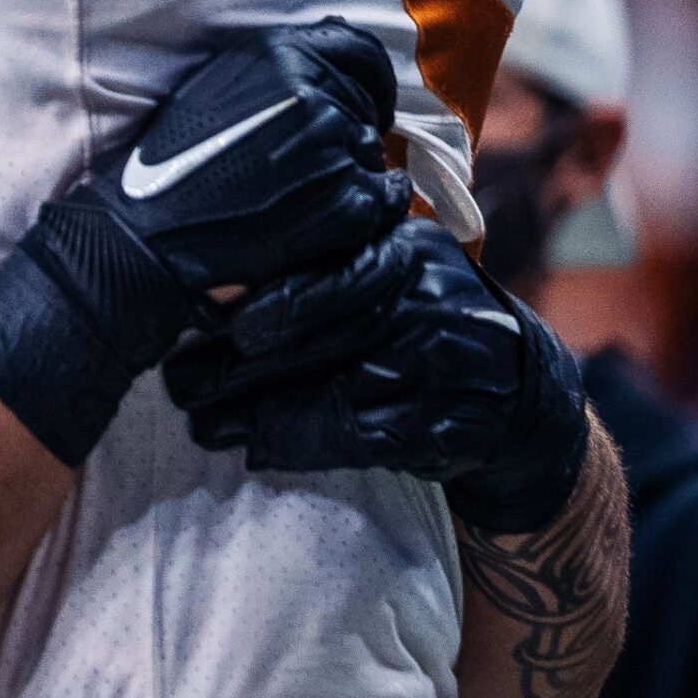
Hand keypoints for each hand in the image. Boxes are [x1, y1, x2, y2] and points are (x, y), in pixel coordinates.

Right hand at [0, 21, 409, 467]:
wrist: (145, 241)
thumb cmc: (165, 172)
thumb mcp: (212, 93)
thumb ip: (273, 73)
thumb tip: (329, 67)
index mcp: (278, 54)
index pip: (359, 51)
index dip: (367, 79)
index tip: (363, 100)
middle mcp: (313, 92)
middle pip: (365, 107)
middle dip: (346, 135)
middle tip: (304, 170)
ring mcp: (336, 148)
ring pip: (372, 156)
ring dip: (349, 178)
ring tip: (294, 202)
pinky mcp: (350, 203)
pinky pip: (382, 201)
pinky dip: (360, 215)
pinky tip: (314, 226)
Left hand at [168, 218, 590, 531]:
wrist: (518, 397)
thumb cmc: (418, 330)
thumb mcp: (379, 284)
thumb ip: (315, 282)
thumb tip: (205, 301)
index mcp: (402, 246)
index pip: (325, 266)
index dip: (264, 297)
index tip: (208, 322)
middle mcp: (429, 294)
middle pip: (321, 331)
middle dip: (241, 363)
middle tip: (178, 382)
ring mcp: (448, 359)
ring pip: (337, 386)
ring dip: (260, 412)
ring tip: (203, 423)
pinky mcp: (455, 419)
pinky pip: (366, 435)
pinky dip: (307, 445)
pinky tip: (259, 450)